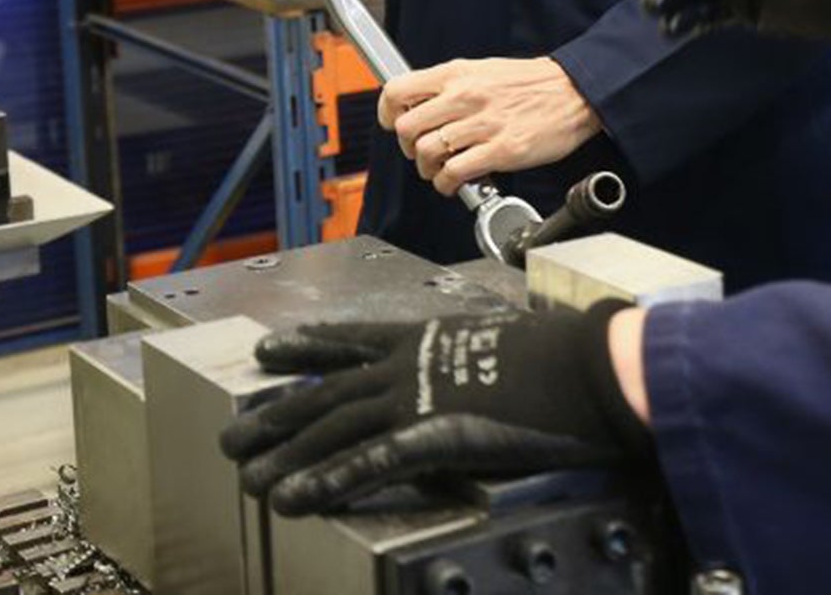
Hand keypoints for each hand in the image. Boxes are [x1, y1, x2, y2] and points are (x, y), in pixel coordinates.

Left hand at [220, 304, 649, 516]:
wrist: (593, 365)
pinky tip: (292, 496)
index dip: (308, 346)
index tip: (272, 349)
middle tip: (236, 431)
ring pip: (334, 426)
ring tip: (247, 475)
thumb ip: (475, 357)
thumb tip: (473, 368)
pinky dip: (324, 481)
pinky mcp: (431, 434)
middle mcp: (412, 360)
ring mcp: (418, 395)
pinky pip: (366, 463)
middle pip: (329, 388)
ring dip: (285, 453)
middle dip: (277, 411)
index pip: (354, 339)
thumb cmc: (569, 353)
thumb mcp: (509, 343)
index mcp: (432, 334)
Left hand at [380, 57, 601, 195]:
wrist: (575, 92)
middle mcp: (466, 96)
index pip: (398, 91)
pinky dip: (447, 184)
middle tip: (421, 153)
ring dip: (428, 169)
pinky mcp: (501, 150)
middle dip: (408, 148)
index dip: (387, 114)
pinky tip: (457, 182)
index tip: (393, 125)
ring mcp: (483, 124)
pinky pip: (454, 173)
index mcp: (458, 74)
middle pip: (406, 129)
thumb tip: (421, 105)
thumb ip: (451, 86)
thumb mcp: (484, 70)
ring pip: (426, 153)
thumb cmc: (533, 84)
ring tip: (442, 170)